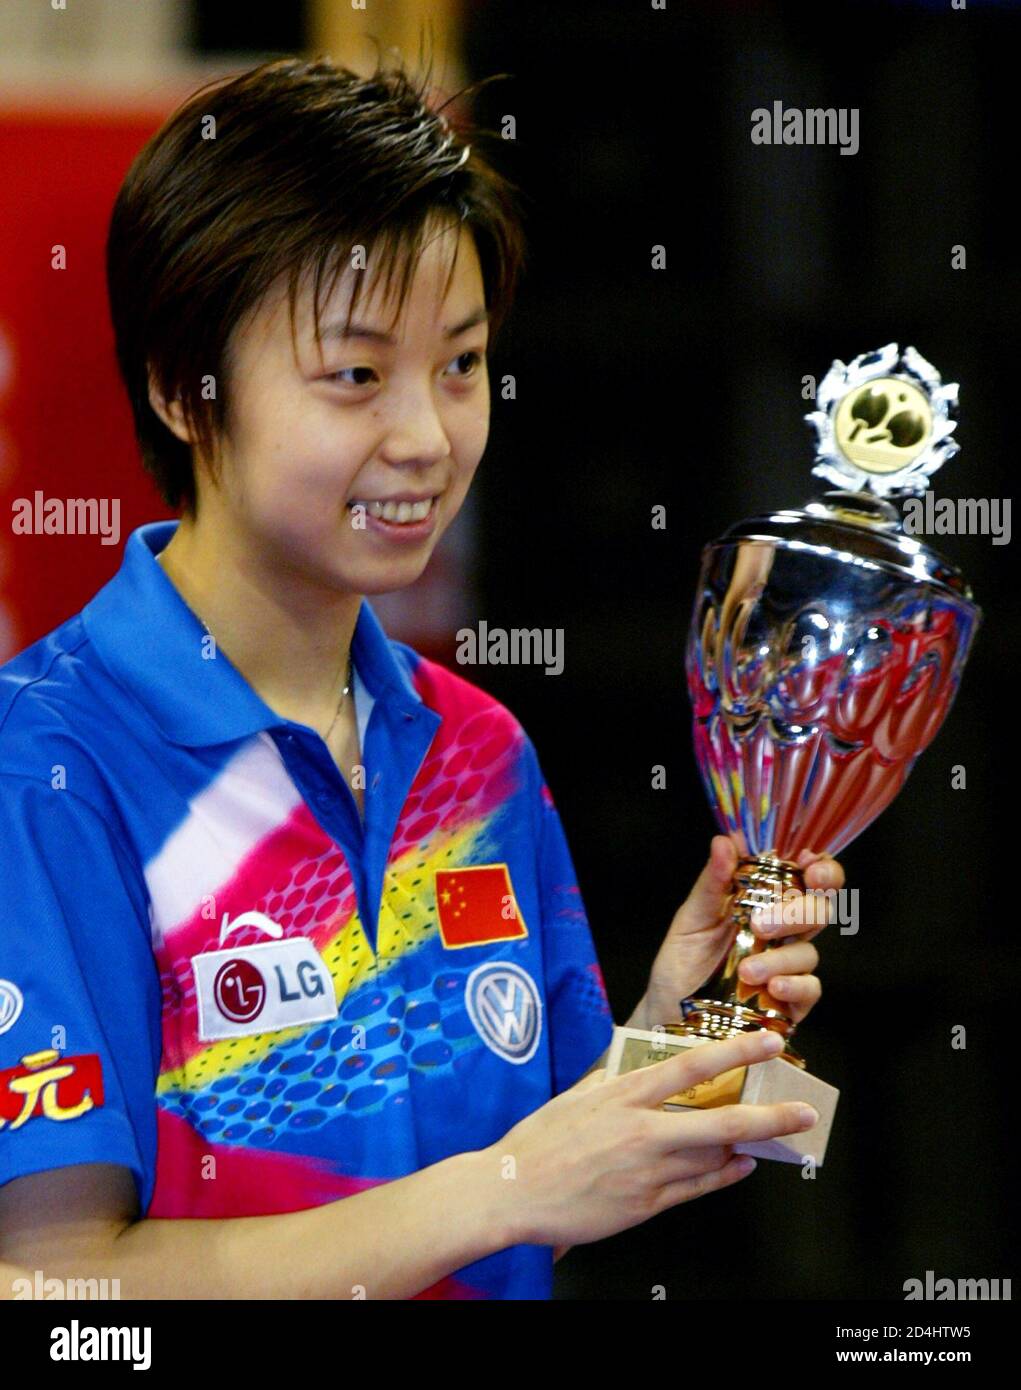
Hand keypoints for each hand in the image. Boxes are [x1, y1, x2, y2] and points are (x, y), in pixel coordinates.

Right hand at [495, 1029, 819, 1249]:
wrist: (512, 1191)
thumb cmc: (539, 1142)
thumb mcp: (575, 1097)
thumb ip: (608, 1082)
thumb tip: (628, 1068)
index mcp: (624, 1095)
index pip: (692, 1066)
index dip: (736, 1051)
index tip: (767, 1042)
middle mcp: (642, 1130)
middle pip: (720, 1120)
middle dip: (769, 1114)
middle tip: (803, 1109)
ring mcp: (648, 1170)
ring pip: (714, 1156)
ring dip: (748, 1145)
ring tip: (775, 1135)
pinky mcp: (646, 1203)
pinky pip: (697, 1189)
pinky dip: (724, 1177)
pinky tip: (740, 1166)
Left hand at [644, 836, 843, 1028]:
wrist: (668, 1009)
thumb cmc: (682, 960)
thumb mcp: (692, 918)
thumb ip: (713, 882)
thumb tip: (725, 841)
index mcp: (764, 902)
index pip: (806, 878)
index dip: (820, 868)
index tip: (809, 866)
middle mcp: (783, 931)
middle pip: (819, 910)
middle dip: (800, 911)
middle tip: (762, 924)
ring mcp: (788, 966)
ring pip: (809, 952)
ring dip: (781, 958)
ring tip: (746, 969)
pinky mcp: (790, 1002)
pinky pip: (810, 989)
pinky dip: (795, 986)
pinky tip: (772, 987)